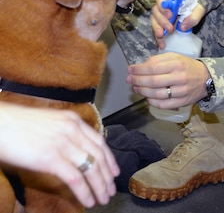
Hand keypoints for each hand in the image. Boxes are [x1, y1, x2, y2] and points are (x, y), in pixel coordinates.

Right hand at [0, 103, 119, 207]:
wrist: (0, 123)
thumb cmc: (18, 124)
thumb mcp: (49, 123)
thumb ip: (65, 133)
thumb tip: (74, 151)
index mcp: (72, 120)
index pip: (99, 141)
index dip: (109, 158)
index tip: (114, 171)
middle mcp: (72, 129)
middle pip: (98, 156)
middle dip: (107, 175)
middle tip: (111, 189)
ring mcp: (63, 143)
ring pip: (91, 168)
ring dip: (100, 186)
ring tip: (103, 198)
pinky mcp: (51, 158)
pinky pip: (75, 178)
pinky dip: (85, 192)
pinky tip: (88, 201)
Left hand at [127, 53, 209, 107]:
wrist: (206, 78)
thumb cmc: (188, 66)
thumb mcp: (175, 57)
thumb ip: (159, 59)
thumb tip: (143, 65)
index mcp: (177, 64)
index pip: (153, 67)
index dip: (139, 69)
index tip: (130, 69)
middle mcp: (179, 78)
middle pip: (153, 81)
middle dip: (138, 80)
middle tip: (129, 79)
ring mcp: (181, 91)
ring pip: (157, 94)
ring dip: (143, 91)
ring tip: (136, 87)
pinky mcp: (182, 102)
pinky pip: (163, 105)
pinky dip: (152, 102)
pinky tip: (147, 97)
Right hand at [151, 0, 205, 48]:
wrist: (195, 12)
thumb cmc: (196, 7)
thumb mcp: (199, 10)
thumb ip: (193, 17)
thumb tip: (182, 27)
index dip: (163, 7)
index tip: (170, 15)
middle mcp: (163, 6)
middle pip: (156, 11)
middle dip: (161, 21)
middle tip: (170, 29)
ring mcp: (161, 15)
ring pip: (154, 20)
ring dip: (157, 28)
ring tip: (162, 36)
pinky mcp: (162, 25)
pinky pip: (157, 30)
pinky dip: (158, 38)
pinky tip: (162, 44)